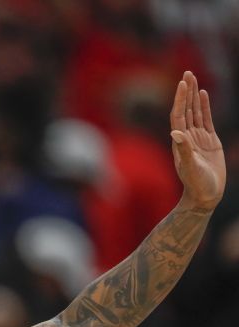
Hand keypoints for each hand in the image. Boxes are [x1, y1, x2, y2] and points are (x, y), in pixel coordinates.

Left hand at [170, 71, 225, 209]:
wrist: (205, 195)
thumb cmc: (196, 184)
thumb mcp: (190, 166)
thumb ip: (184, 150)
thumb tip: (175, 133)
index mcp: (180, 141)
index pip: (178, 115)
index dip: (179, 99)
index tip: (181, 83)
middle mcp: (187, 137)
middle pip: (186, 109)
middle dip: (186, 92)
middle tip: (187, 72)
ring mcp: (198, 138)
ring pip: (196, 112)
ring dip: (194, 96)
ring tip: (193, 78)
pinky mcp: (210, 141)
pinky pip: (206, 120)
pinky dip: (205, 107)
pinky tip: (203, 95)